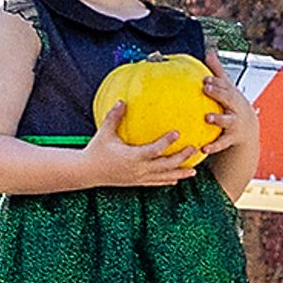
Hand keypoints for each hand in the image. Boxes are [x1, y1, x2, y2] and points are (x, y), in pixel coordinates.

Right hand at [79, 115, 200, 189]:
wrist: (87, 172)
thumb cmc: (96, 150)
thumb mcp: (104, 133)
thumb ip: (114, 117)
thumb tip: (122, 100)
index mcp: (132, 157)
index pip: (154, 150)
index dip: (166, 142)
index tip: (178, 133)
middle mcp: (138, 169)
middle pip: (165, 165)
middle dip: (181, 158)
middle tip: (194, 149)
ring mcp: (138, 178)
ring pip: (163, 177)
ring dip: (179, 173)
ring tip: (194, 171)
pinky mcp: (136, 182)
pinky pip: (155, 182)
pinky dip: (167, 180)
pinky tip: (177, 179)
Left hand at [201, 64, 260, 166]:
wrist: (247, 129)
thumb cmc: (232, 104)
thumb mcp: (228, 88)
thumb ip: (217, 72)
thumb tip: (209, 52)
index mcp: (232, 95)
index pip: (225, 86)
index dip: (217, 81)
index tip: (205, 78)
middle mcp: (235, 108)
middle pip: (228, 99)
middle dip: (219, 93)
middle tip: (206, 88)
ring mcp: (234, 123)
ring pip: (227, 121)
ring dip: (218, 119)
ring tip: (208, 118)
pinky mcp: (231, 138)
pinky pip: (222, 143)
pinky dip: (214, 146)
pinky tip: (204, 148)